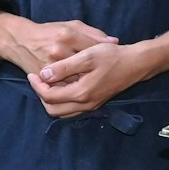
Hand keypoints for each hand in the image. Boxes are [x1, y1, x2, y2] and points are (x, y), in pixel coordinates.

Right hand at [0, 15, 117, 76]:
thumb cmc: (49, 32)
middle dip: (97, 71)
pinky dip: (73, 88)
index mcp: (67, 35)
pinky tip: (80, 86)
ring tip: (94, 81)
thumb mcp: (71, 25)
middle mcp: (59, 51)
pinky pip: (63, 87)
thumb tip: (114, 41)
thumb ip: (93, 33)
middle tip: (105, 73)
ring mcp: (51, 66)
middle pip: (86, 66)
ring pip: (75, 80)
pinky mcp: (44, 78)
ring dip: (86, 82)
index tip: (112, 58)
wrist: (20, 41)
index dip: (106, 54)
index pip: (94, 47)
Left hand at [33, 41, 151, 115]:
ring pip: (62, 113)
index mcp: (81, 93)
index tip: (33, 73)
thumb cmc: (112, 56)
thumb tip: (43, 74)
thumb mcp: (86, 56)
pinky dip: (62, 102)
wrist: (135, 63)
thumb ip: (64, 67)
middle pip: (53, 110)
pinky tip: (62, 86)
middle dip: (42, 95)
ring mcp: (91, 106)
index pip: (49, 96)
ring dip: (51, 100)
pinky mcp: (94, 103)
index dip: (37, 86)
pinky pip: (71, 110)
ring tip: (47, 82)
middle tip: (37, 79)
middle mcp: (85, 104)